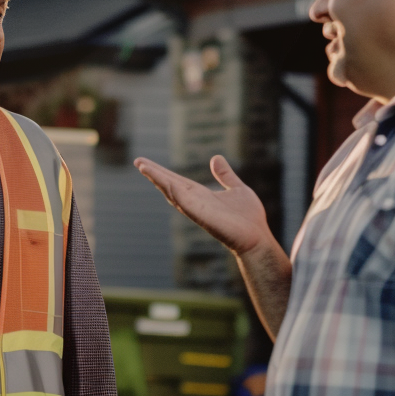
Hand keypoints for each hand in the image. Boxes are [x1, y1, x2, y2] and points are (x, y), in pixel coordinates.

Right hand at [134, 155, 271, 255]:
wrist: (257, 237)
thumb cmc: (248, 217)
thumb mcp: (237, 188)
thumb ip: (225, 175)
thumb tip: (215, 158)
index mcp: (200, 194)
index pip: (176, 180)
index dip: (160, 171)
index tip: (144, 162)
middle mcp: (195, 202)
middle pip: (169, 185)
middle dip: (153, 173)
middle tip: (137, 161)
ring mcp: (197, 209)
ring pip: (173, 193)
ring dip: (158, 180)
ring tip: (144, 167)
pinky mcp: (204, 217)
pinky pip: (186, 204)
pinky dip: (176, 193)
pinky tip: (167, 182)